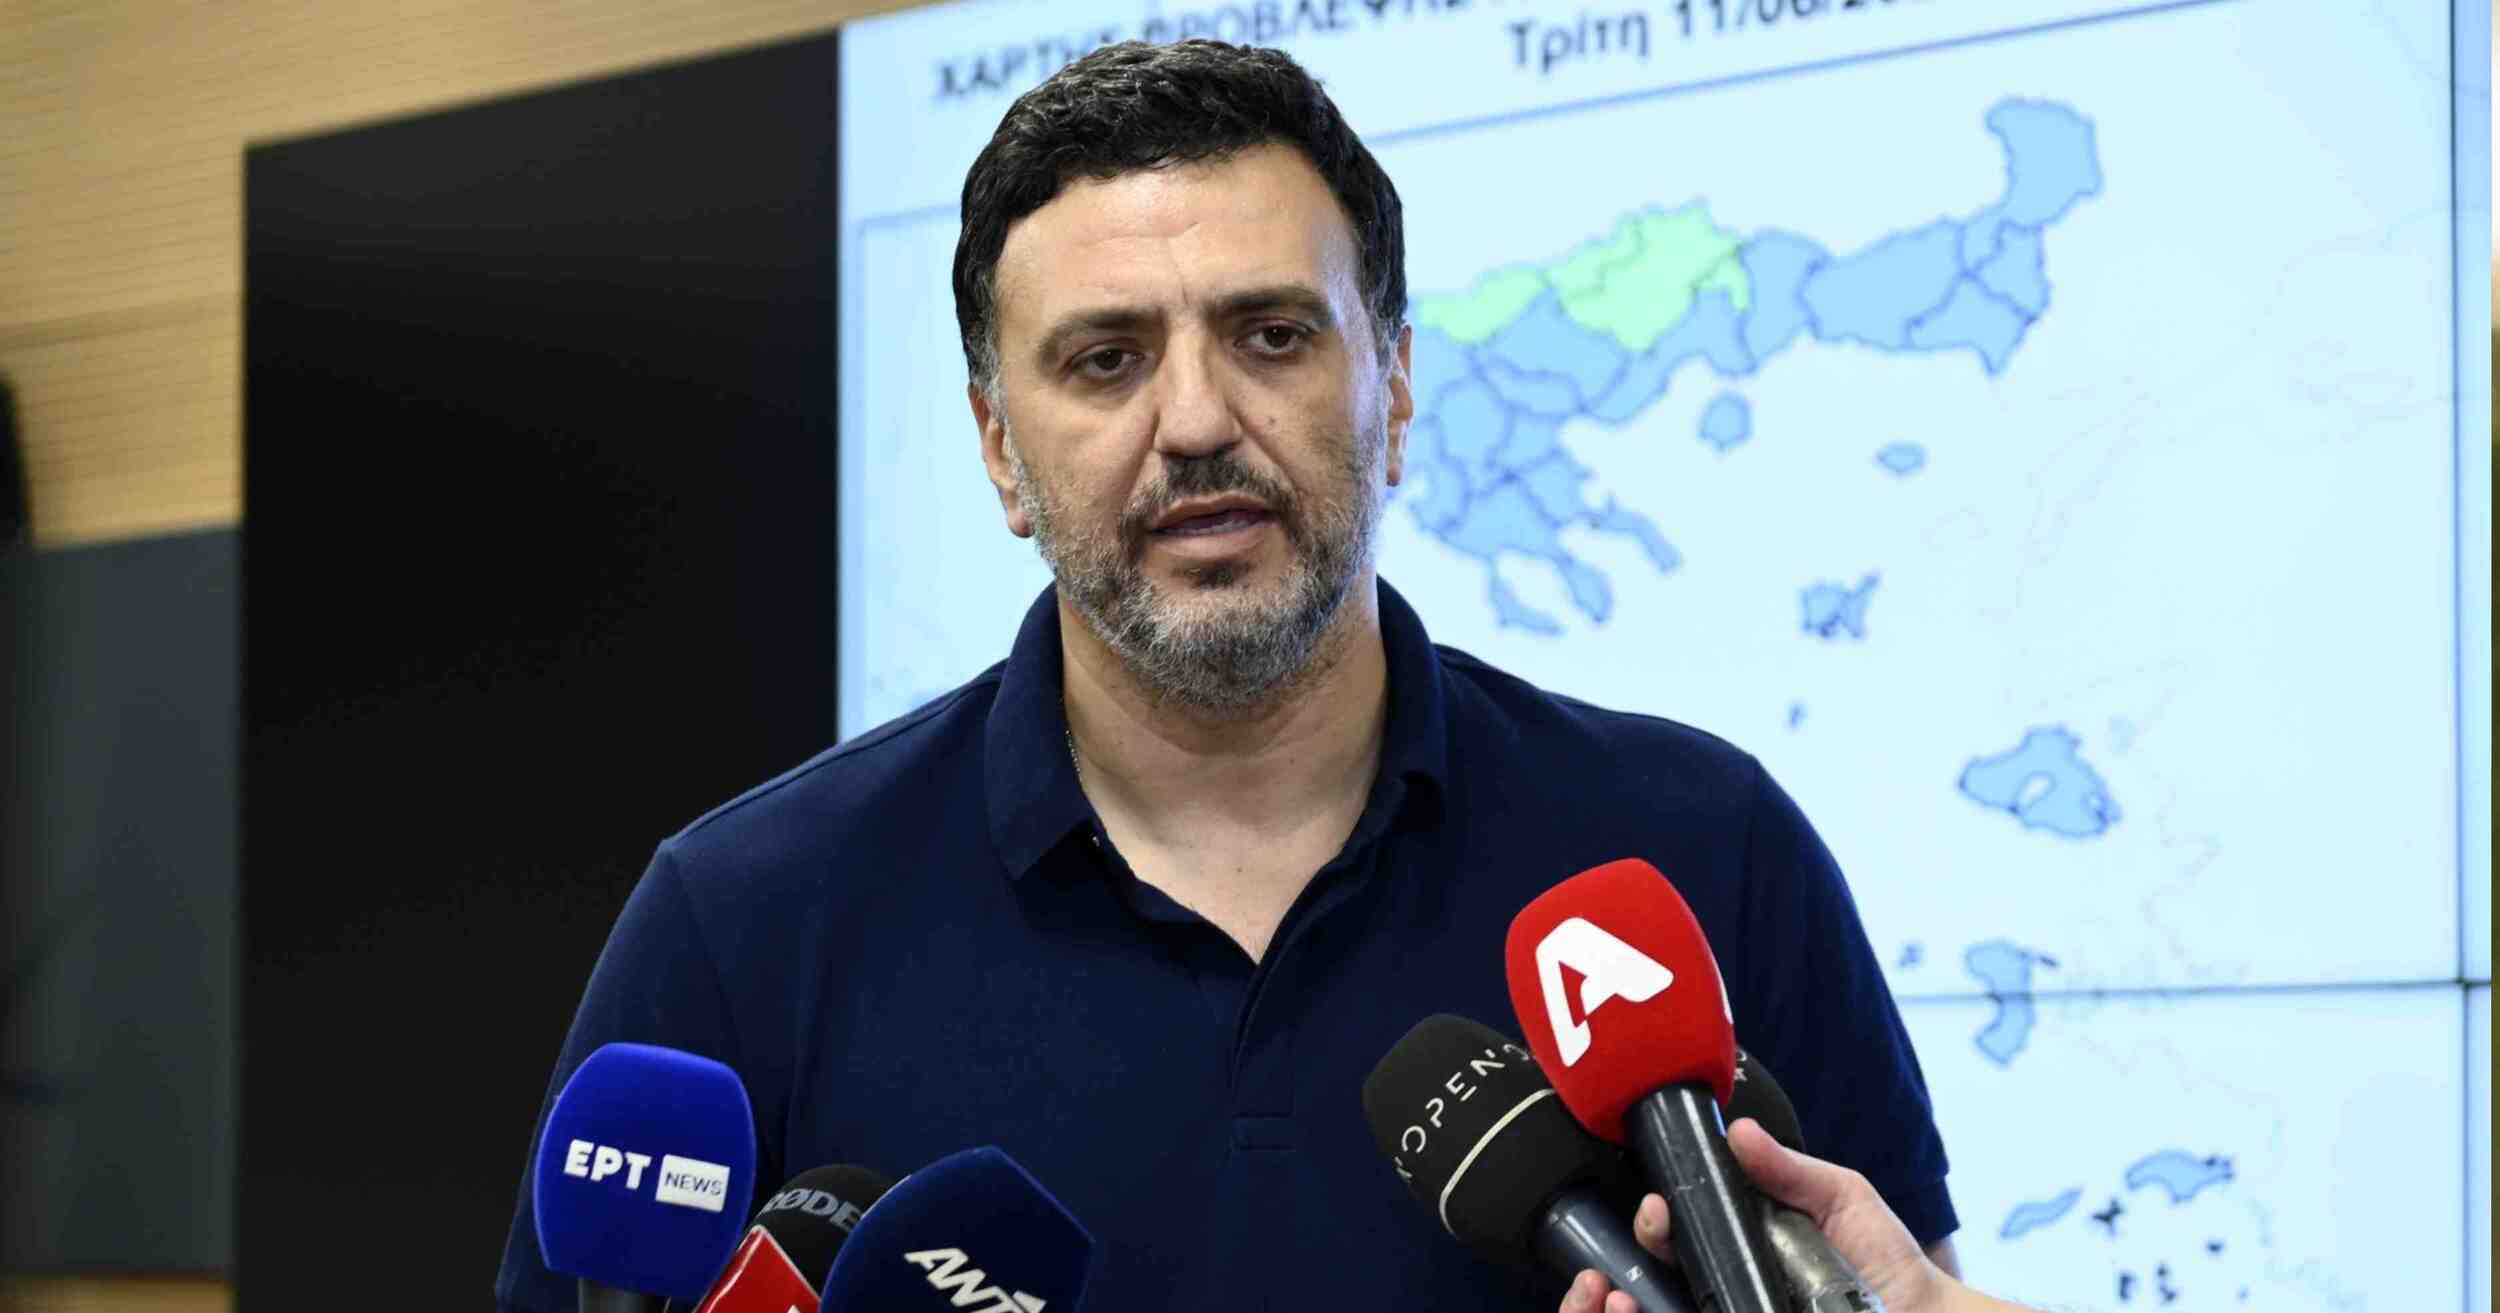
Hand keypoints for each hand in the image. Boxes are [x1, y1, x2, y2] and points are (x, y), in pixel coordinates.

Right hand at [1554, 1118, 1951, 1312]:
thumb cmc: (1886, 1261)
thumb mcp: (1840, 1198)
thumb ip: (1790, 1168)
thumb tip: (1738, 1131)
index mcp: (1742, 1247)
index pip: (1679, 1236)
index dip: (1658, 1221)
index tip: (1658, 1206)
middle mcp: (1730, 1287)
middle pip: (1659, 1275)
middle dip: (1639, 1251)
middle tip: (1654, 1228)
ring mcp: (1734, 1306)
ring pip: (1666, 1305)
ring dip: (1635, 1297)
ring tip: (1626, 1293)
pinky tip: (1647, 1309)